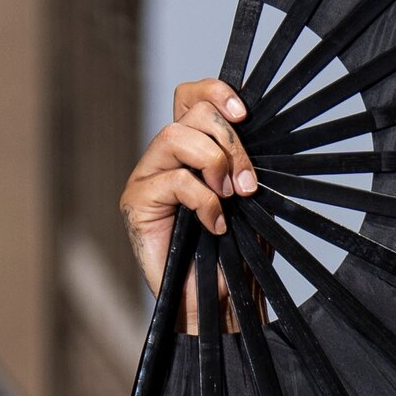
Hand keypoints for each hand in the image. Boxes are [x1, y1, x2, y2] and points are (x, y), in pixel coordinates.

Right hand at [121, 79, 256, 315]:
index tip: (245, 114)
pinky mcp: (137, 202)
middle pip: (190, 111)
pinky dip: (203, 201)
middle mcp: (165, 157)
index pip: (192, 97)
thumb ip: (244, 162)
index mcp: (191, 148)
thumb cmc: (233, 254)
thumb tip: (257, 128)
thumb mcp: (249, 200)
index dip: (216, 92)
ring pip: (176, 135)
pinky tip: (216, 225)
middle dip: (228, 140)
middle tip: (248, 182)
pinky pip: (174, 180)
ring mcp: (147, 177)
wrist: (217, 302)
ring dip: (214, 161)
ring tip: (232, 197)